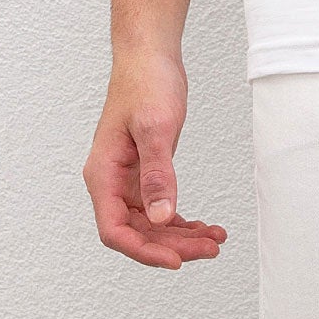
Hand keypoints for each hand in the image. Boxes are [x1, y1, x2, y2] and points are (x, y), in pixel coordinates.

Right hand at [83, 52, 228, 270]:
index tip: (176, 261)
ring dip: (182, 237)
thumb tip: (162, 217)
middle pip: (136, 233)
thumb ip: (158, 175)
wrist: (149, 57)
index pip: (114, 230)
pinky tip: (206, 227)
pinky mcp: (144, 174)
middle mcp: (110, 183)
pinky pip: (159, 210)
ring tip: (216, 240)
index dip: (143, 251)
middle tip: (210, 249)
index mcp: (103, 175)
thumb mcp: (156, 129)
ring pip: (150, 225)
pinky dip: (182, 222)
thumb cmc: (146, 84)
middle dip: (173, 246)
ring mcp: (127, 180)